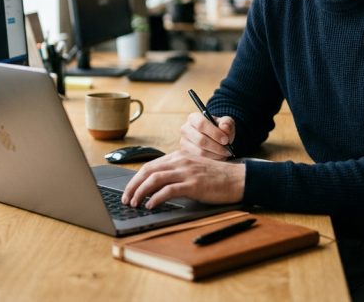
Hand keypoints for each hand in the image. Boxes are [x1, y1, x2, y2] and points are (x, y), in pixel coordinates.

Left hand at [121, 151, 244, 208]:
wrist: (237, 179)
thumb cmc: (217, 177)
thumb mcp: (194, 169)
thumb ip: (177, 172)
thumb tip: (157, 186)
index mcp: (179, 156)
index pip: (151, 165)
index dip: (136, 178)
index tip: (129, 190)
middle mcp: (181, 161)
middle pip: (148, 171)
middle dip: (133, 185)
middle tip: (126, 198)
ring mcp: (187, 172)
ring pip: (155, 179)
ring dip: (140, 192)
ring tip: (134, 203)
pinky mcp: (193, 184)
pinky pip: (169, 190)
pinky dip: (156, 198)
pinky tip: (150, 205)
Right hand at [179, 112, 235, 159]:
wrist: (213, 139)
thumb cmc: (219, 129)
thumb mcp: (226, 123)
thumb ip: (227, 123)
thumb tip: (224, 127)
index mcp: (194, 118)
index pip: (201, 124)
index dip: (214, 133)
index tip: (226, 140)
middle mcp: (185, 129)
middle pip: (200, 140)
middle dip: (216, 147)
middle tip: (228, 150)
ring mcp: (184, 143)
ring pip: (200, 152)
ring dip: (215, 155)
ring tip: (224, 154)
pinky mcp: (186, 154)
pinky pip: (199, 160)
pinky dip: (211, 160)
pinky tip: (218, 157)